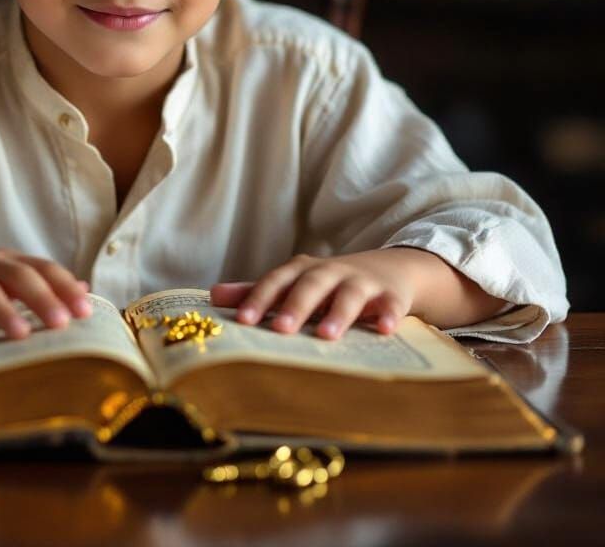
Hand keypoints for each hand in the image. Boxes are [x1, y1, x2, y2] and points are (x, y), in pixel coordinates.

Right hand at [0, 249, 92, 346]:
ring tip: (20, 336)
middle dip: (41, 298)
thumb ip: (40, 284)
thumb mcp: (2, 282)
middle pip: (16, 274)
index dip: (64, 286)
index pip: (41, 268)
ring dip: (2, 311)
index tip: (85, 312)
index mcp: (6, 261)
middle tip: (61, 324)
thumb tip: (83, 287)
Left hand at [210, 249, 417, 339]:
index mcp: (302, 271)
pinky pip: (392, 305)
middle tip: (280, 330)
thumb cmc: (329, 283)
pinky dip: (389, 315)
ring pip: (349, 294)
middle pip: (310, 285)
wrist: (390, 269)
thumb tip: (213, 295)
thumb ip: (257, 291)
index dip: (258, 298)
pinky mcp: (392, 295)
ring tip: (326, 336)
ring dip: (338, 313)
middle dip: (295, 306)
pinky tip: (384, 331)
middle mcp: (330, 272)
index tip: (242, 320)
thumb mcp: (294, 283)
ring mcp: (363, 282)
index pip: (276, 281)